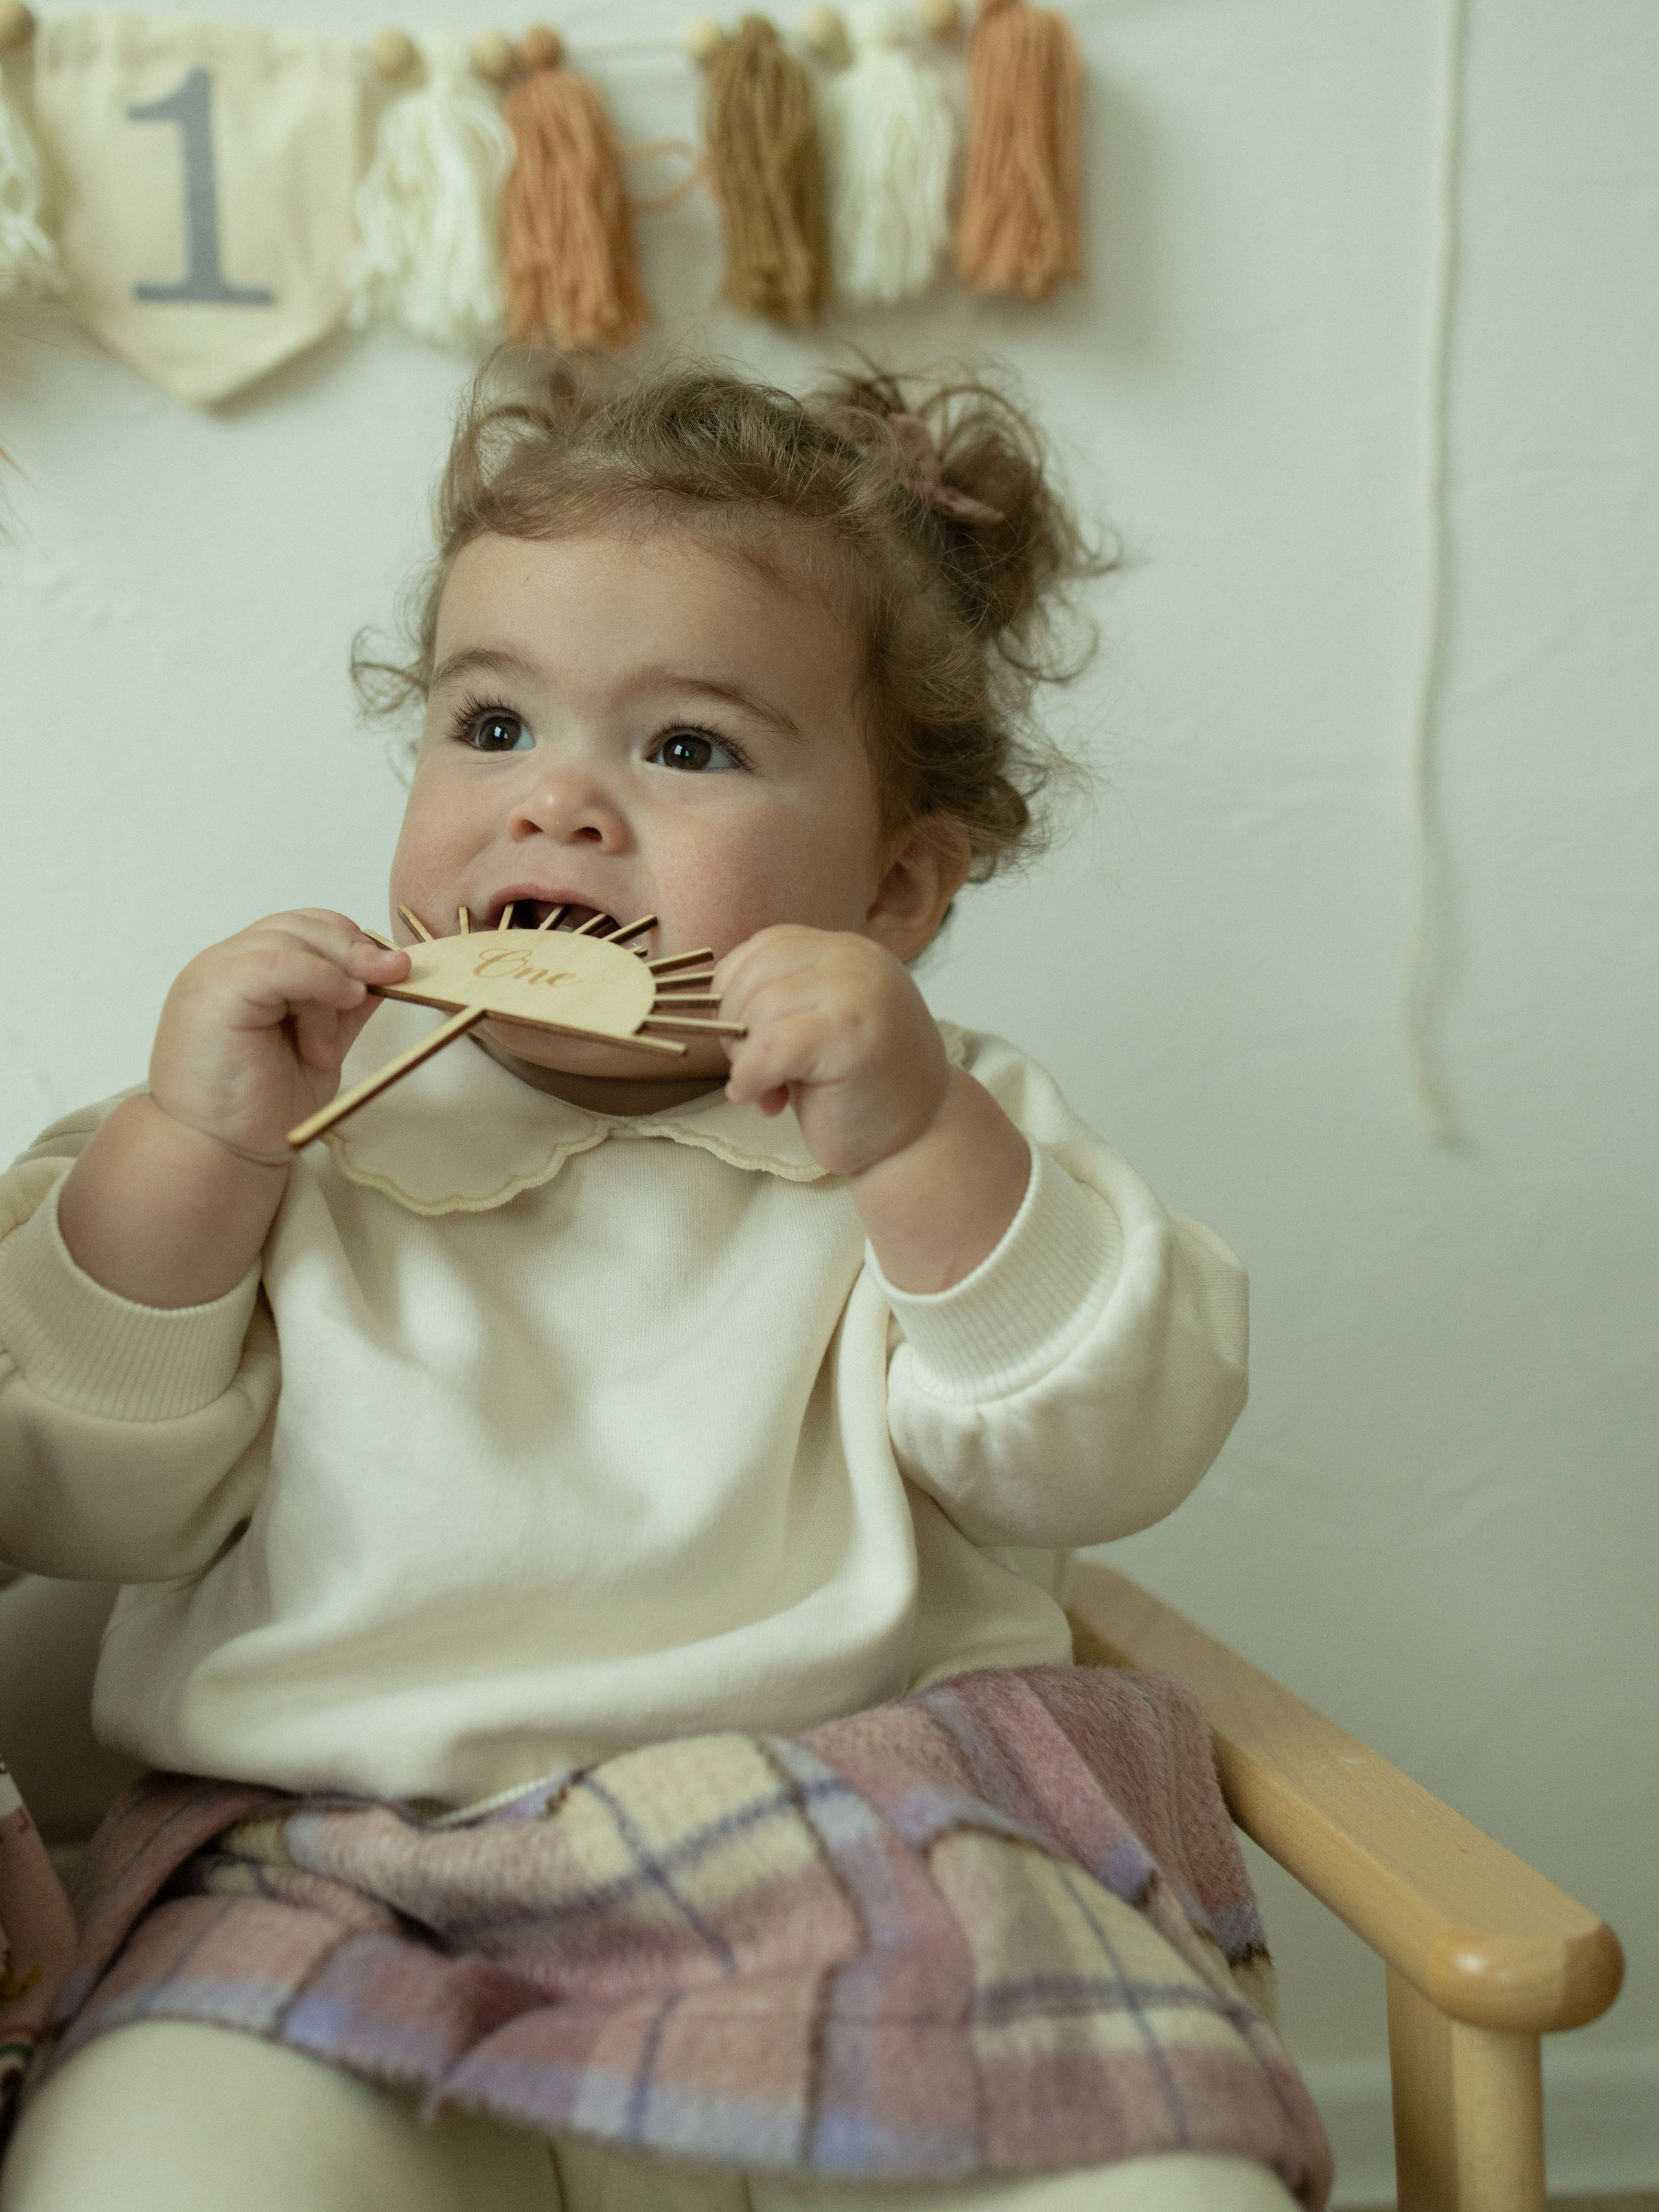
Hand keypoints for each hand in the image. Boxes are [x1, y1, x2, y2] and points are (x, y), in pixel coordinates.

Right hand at [149, 911, 408, 1163]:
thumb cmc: (261, 1107)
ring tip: (327, 1043)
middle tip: (395, 975)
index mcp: (249, 972)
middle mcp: (228, 964)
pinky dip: (320, 977)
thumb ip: (345, 1005)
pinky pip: (277, 961)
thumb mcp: (322, 1044)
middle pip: (301, 925)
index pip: (305, 928)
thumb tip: (390, 968)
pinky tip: (341, 1001)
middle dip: (355, 950)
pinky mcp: (213, 991)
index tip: (395, 969)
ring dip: (334, 980)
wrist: (218, 1151)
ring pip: (292, 940)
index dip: (352, 942)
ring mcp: (215, 973)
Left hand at [716, 926, 949, 1177]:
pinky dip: (751, 1077)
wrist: (920, 1135)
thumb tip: (712, 1007)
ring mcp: (858, 993)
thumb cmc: (859, 1087)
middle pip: (754, 975)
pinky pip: (771, 1047)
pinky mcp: (851, 1035)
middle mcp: (855, 960)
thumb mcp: (817, 1025)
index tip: (745, 1039)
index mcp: (846, 951)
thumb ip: (779, 1000)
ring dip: (745, 1060)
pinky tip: (762, 1100)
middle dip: (735, 1028)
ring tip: (770, 1091)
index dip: (735, 993)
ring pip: (758, 1010)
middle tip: (755, 1071)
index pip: (764, 947)